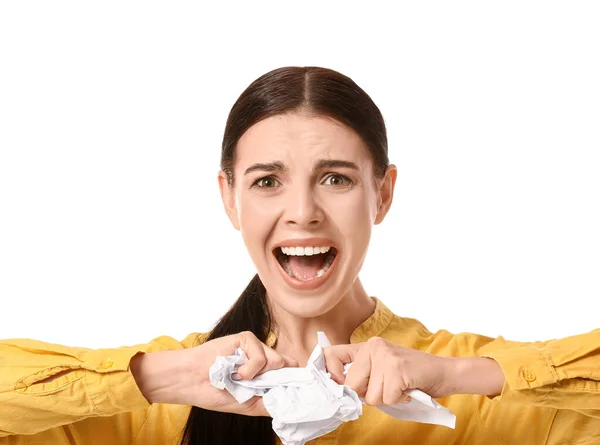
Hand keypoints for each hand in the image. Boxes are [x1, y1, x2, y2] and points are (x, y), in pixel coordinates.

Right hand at [132, 331, 296, 416]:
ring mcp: (255, 347)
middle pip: (286, 366)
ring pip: (275, 360)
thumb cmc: (216, 392)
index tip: (299, 388)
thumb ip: (271, 403)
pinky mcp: (247, 339)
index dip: (295, 379)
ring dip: (257, 376)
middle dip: (273, 380)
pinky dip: (249, 369)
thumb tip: (293, 403)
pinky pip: (261, 356)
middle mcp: (263, 358)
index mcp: (264, 373)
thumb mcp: (249, 405)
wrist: (193, 382)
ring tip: (238, 378)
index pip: (290, 371)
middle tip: (252, 386)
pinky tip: (235, 372)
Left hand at [324, 336, 502, 405]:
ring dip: (386, 399)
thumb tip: (341, 391)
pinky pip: (386, 398)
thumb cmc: (412, 376)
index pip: (332, 354)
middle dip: (369, 394)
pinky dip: (398, 400)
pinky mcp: (396, 369)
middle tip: (388, 388)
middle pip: (352, 384)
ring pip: (369, 396)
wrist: (444, 372)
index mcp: (367, 346)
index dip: (330, 374)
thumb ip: (362, 375)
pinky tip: (407, 389)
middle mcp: (373, 346)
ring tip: (400, 387)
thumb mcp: (382, 369)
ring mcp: (385, 356)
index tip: (341, 387)